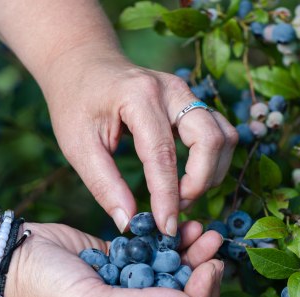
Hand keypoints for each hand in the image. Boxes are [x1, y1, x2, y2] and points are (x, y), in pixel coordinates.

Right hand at [4, 221, 223, 296]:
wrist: (8, 256)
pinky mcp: (122, 263)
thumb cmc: (43, 291)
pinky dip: (170, 244)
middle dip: (202, 278)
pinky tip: (185, 228)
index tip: (211, 270)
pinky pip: (154, 256)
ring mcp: (127, 290)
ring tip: (208, 232)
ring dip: (191, 257)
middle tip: (217, 250)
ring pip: (171, 277)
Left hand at [40, 48, 237, 235]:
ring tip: (181, 194)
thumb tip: (129, 224)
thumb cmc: (75, 103)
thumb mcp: (78, 146)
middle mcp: (171, 89)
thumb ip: (104, 185)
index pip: (163, 154)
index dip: (168, 196)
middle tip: (174, 207)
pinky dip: (212, 161)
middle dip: (199, 182)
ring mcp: (187, 92)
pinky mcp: (193, 101)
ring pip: (224, 136)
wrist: (83, 64)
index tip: (165, 228)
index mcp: (138, 96)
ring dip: (210, 173)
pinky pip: (220, 132)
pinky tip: (187, 177)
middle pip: (211, 139)